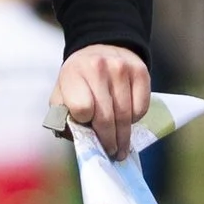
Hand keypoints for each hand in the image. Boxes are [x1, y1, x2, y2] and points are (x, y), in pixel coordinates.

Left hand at [54, 45, 151, 161]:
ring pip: (125, 114)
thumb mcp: (62, 94)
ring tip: (121, 147)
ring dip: (124, 136)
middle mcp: (97, 67)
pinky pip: (141, 107)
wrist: (101, 50)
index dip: (85, 123)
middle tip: (112, 154)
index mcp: (72, 74)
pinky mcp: (140, 71)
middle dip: (109, 141)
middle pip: (106, 116)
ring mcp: (121, 68)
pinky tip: (128, 121)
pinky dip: (135, 120)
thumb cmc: (79, 80)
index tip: (88, 130)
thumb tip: (79, 140)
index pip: (82, 109)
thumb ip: (64, 116)